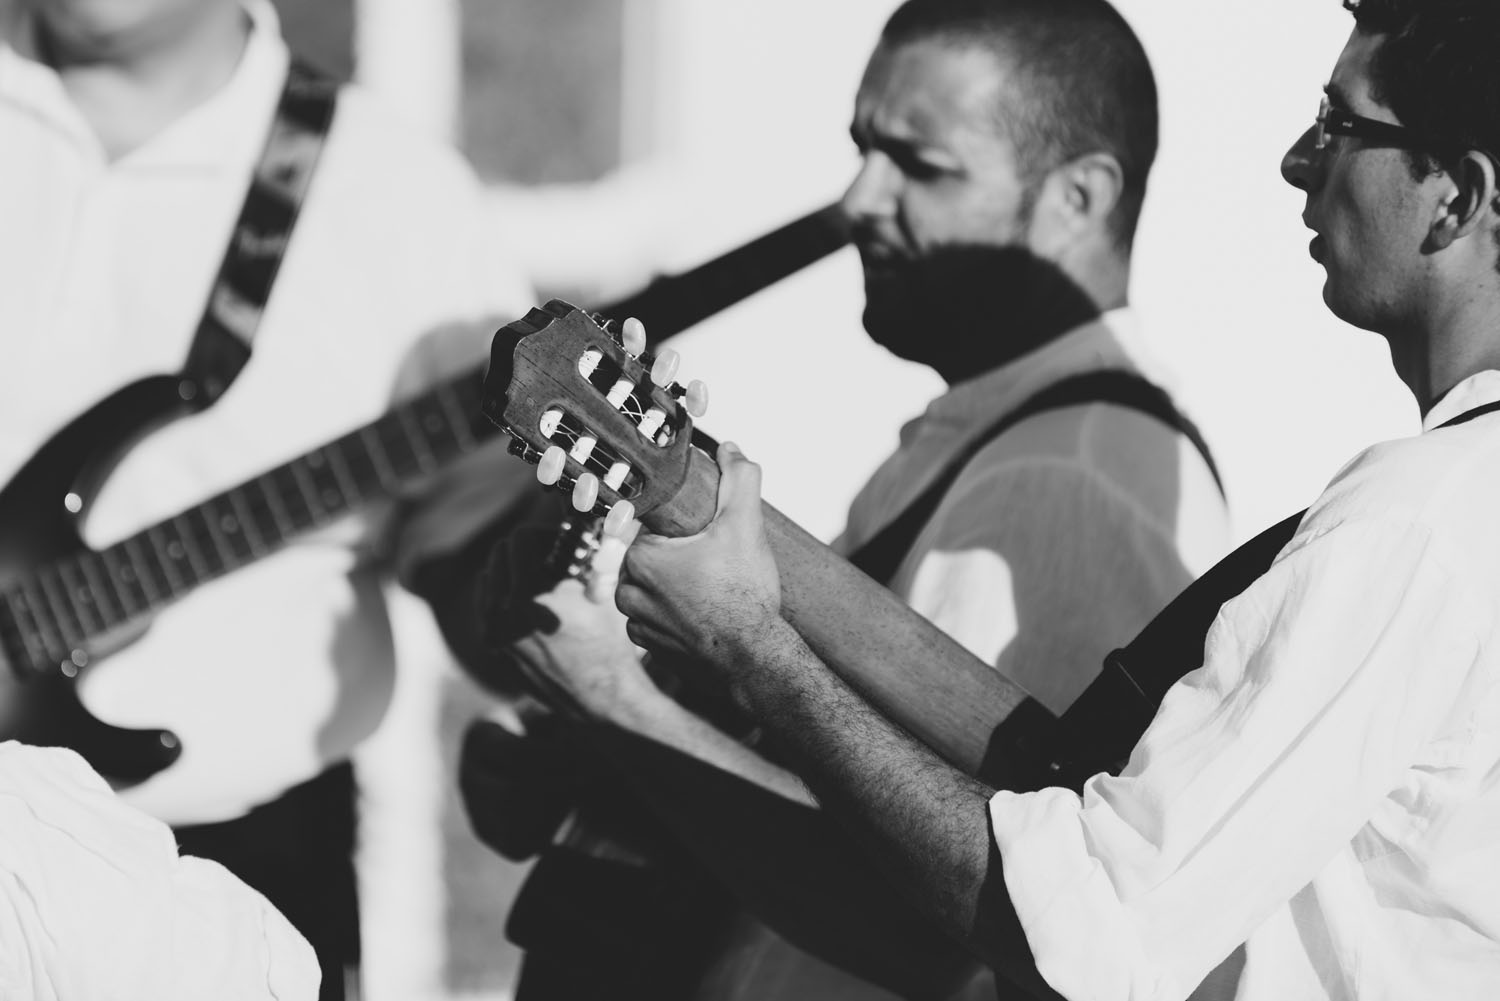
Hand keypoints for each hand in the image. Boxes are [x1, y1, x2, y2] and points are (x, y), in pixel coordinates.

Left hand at [507, 532, 666, 725]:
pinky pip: (487, 605)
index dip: (543, 534)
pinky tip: (530, 603)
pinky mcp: (494, 646)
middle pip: (499, 555)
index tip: (560, 542)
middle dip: (524, 550)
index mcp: (532, 595)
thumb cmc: (609, 641)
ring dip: (510, 571)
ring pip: (488, 578)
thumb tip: (596, 520)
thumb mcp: (603, 590)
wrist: (601, 696)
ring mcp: (494, 632)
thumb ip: (590, 551)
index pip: (519, 539)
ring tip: (540, 580)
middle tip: (550, 557)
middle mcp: (504, 613)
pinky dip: (503, 595)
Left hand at [615, 442, 781, 667]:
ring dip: (670, 586)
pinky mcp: (648, 647)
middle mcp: (629, 590)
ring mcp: (637, 621)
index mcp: (642, 556)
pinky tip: (700, 613)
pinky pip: (652, 619)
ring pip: (647, 589)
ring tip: (709, 588)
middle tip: (712, 560)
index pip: (647, 525)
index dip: (676, 526)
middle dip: (675, 555)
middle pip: (648, 556)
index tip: (700, 533)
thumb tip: (729, 449)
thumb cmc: (744, 594)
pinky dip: (671, 616)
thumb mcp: (746, 526)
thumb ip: (739, 480)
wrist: (751, 659)